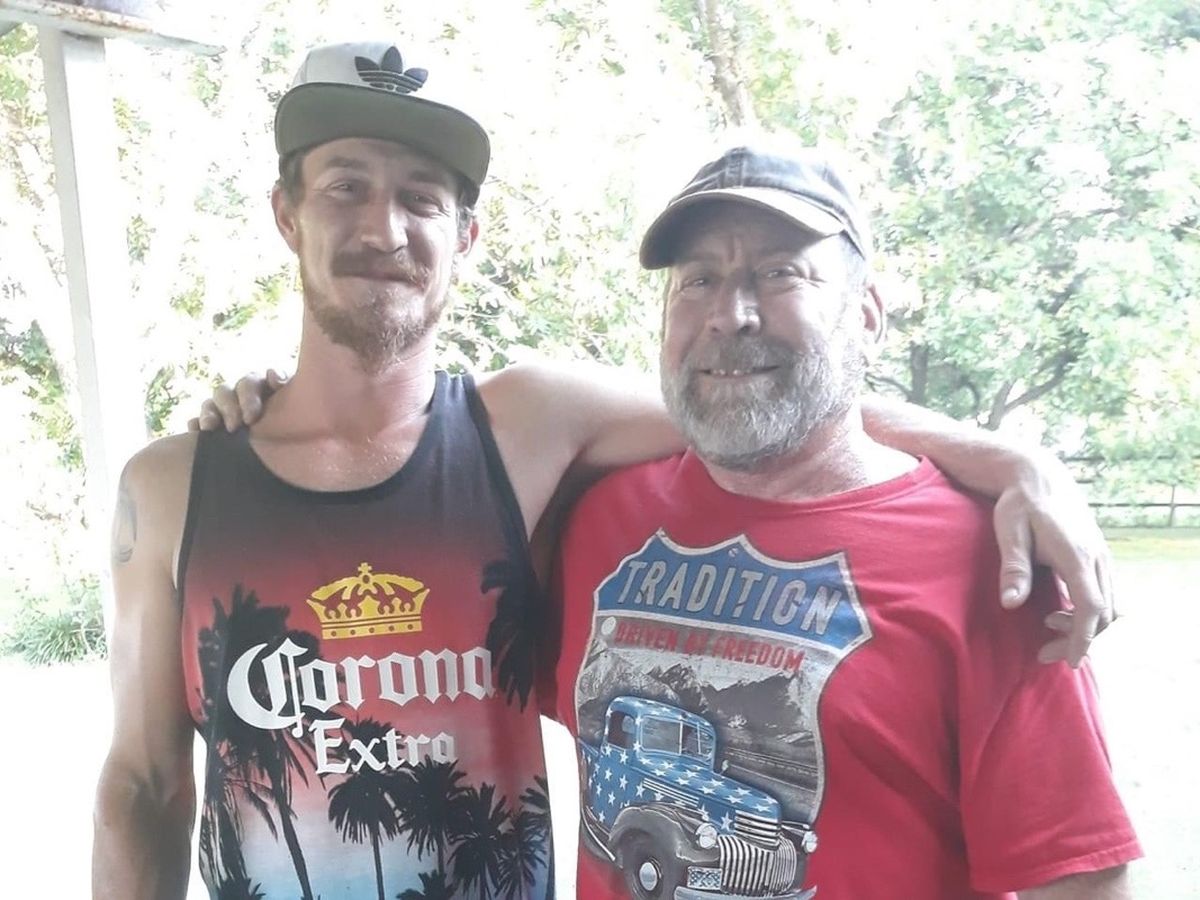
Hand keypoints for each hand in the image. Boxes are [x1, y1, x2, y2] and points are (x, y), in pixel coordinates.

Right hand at [187, 369, 287, 431]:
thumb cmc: (297, 419)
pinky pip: (197, 422)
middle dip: (228, 409)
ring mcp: (224, 410)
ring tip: (210, 429)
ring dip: (209, 415)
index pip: (249, 384)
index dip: (248, 398)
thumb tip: (272, 375)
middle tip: (234, 427)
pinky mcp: (213, 426)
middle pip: (225, 392)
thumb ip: (287, 386)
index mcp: (260, 386)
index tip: (252, 418)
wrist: (291, 441)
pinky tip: (195, 432)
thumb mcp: (296, 401)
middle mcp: (239, 395)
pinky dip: (195, 426)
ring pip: (209, 405)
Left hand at [992, 452, 1114, 667]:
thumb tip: (1011, 605)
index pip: (1091, 607)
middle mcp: (1098, 557)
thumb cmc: (1019, 504)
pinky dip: (1089, 611)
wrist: (1038, 475)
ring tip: (1047, 630)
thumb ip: (1014, 569)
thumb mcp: (1009, 533)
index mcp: (1077, 555)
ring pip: (1109, 605)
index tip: (1070, 661)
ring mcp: (1102, 556)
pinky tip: (1060, 612)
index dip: (1083, 638)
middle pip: (1104, 613)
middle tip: (1043, 653)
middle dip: (1078, 639)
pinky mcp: (1099, 556)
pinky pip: (1105, 593)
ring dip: (1085, 625)